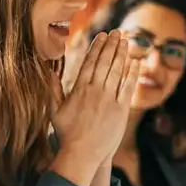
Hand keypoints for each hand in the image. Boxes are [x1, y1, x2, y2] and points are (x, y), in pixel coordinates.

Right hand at [50, 30, 139, 185]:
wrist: (82, 153)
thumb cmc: (66, 133)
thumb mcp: (54, 110)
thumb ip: (53, 90)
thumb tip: (49, 72)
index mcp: (79, 89)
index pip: (90, 62)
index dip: (97, 47)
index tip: (102, 35)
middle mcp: (95, 91)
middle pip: (105, 62)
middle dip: (111, 45)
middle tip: (117, 32)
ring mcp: (109, 99)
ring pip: (117, 71)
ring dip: (122, 54)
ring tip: (126, 41)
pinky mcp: (120, 110)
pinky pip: (128, 87)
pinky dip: (132, 73)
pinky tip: (136, 62)